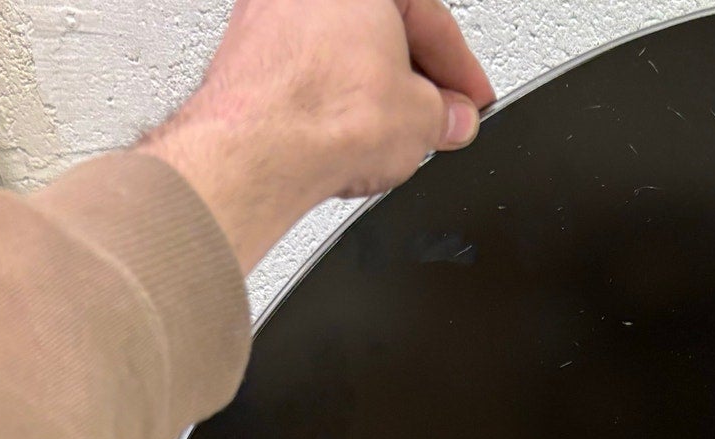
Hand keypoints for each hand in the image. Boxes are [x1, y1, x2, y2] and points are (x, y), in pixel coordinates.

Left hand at [141, 0, 494, 273]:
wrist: (257, 148)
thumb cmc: (323, 112)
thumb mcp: (423, 119)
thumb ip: (446, 114)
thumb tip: (452, 118)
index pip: (431, 18)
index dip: (461, 71)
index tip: (471, 101)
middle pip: (381, 30)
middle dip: (414, 81)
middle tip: (437, 121)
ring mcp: (269, 10)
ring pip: (340, 50)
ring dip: (370, 91)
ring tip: (390, 135)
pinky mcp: (243, 49)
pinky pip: (304, 70)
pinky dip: (328, 99)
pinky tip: (342, 134)